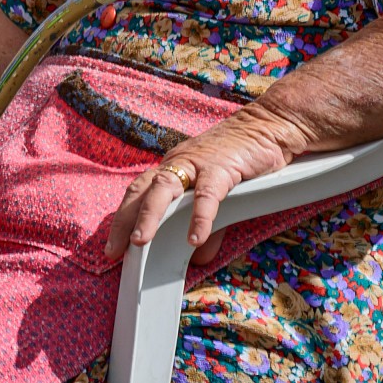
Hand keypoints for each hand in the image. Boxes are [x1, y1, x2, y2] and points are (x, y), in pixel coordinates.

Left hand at [103, 104, 311, 266]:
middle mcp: (178, 164)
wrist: (269, 125)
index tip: (112, 247)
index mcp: (173, 168)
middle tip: (114, 250)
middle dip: (124, 220)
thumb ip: (206, 226)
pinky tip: (194, 239)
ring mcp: (198, 163)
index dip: (122, 218)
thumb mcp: (218, 194)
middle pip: (142, 190)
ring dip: (150, 216)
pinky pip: (207, 195)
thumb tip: (197, 256)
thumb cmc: (242, 157)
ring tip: (140, 242)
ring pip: (164, 189)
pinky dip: (199, 217)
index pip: (138, 193)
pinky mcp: (222, 167)